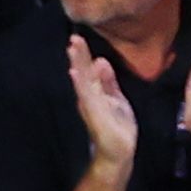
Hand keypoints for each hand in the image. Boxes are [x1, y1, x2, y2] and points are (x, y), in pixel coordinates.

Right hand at [63, 35, 143, 180]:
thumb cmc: (117, 127)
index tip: (78, 39)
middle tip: (73, 38)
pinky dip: (80, 84)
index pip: (88, 69)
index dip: (83, 54)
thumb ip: (108, 81)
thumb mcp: (116, 98)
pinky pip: (87, 96)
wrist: (119, 152)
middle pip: (83, 72)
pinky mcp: (94, 115)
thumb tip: (100, 60)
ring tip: (72, 50)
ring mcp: (91, 106)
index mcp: (95, 92)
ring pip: (82, 81)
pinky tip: (75, 73)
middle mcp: (90, 98)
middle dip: (79, 56)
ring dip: (77, 65)